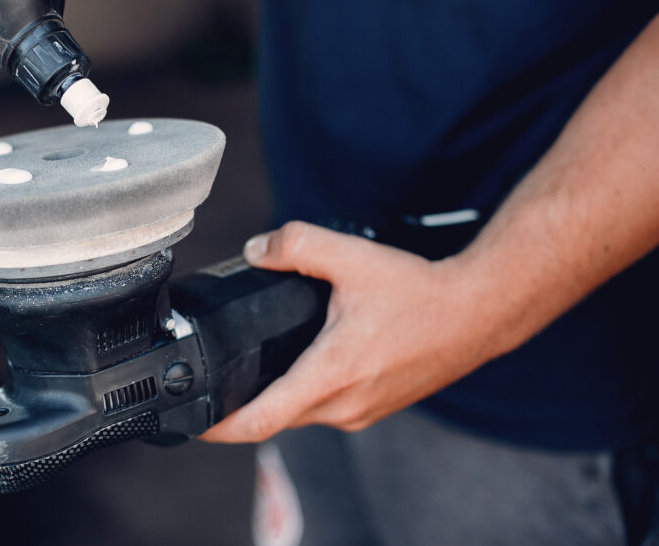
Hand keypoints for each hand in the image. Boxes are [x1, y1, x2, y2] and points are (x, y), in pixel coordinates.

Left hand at [200, 221, 517, 442]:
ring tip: (253, 368)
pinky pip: (325, 410)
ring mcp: (361, 413)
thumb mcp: (351, 257)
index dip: (220, 425)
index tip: (193, 421)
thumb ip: (295, 245)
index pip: (260, 419)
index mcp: (331, 375)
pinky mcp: (374, 409)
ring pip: (300, 414)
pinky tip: (300, 365)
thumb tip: (255, 250)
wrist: (478, 313)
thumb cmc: (420, 292)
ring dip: (274, 398)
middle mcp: (344, 406)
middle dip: (240, 406)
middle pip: (274, 418)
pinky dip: (303, 393)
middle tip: (214, 381)